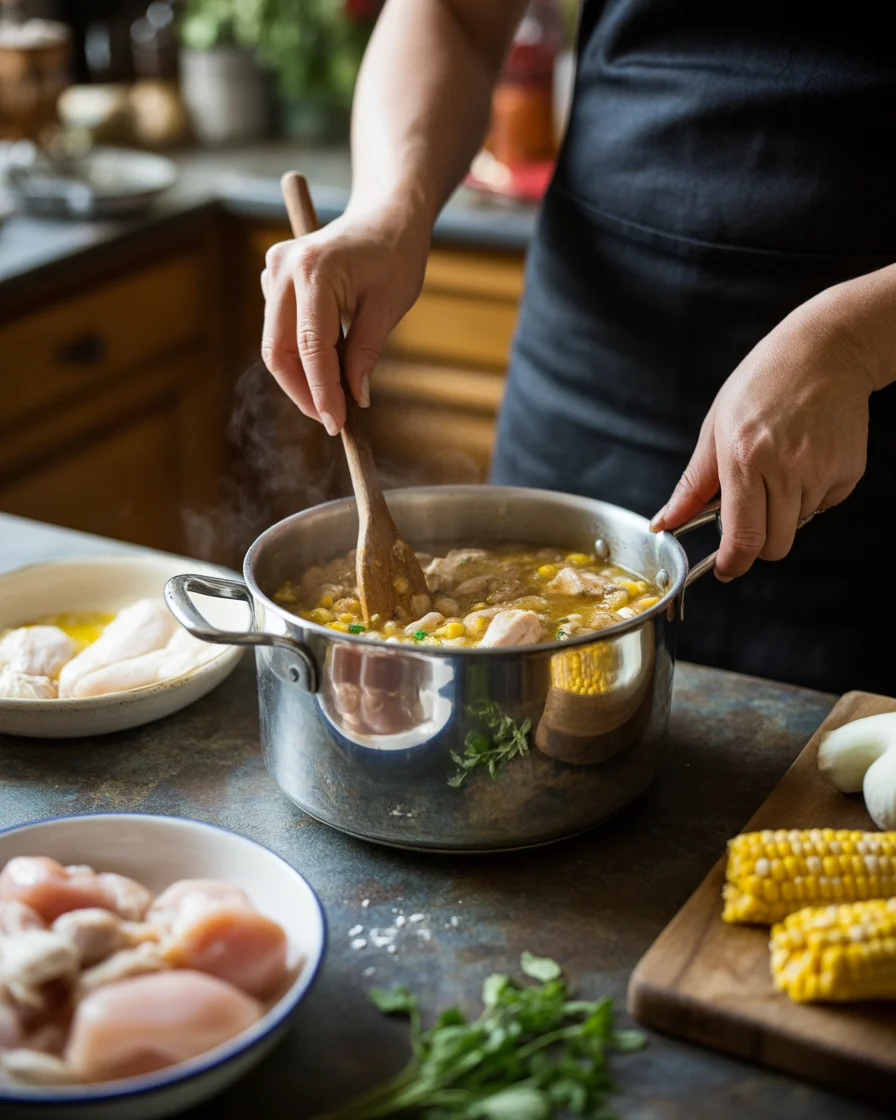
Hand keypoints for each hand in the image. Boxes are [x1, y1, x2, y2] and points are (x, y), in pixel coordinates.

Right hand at [260, 199, 430, 433]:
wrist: (385, 216)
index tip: (337, 424)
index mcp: (313, 271)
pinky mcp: (273, 280)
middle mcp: (282, 269)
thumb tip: (355, 397)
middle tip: (331, 419)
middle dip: (303, 392)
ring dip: (300, 378)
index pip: (311, 347)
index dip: (322, 391)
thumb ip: (366, 352)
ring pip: (275, 345)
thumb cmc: (394, 254)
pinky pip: (279, 332)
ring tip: (332, 399)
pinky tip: (324, 370)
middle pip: (278, 350)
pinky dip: (298, 358)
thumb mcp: (389, 306)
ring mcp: (272, 272)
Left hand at [650, 288, 875, 580]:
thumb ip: (692, 485)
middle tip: (747, 517)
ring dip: (782, 513)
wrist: (826, 351)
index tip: (725, 567)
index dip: (732, 563)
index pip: (743, 538)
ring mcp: (822, 472)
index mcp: (744, 459)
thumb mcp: (715, 429)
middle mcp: (786, 470)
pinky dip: (809, 496)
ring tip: (777, 469)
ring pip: (797, 526)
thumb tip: (664, 523)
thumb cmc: (763, 383)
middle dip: (756, 544)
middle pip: (774, 546)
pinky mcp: (849, 472)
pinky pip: (823, 506)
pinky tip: (803, 460)